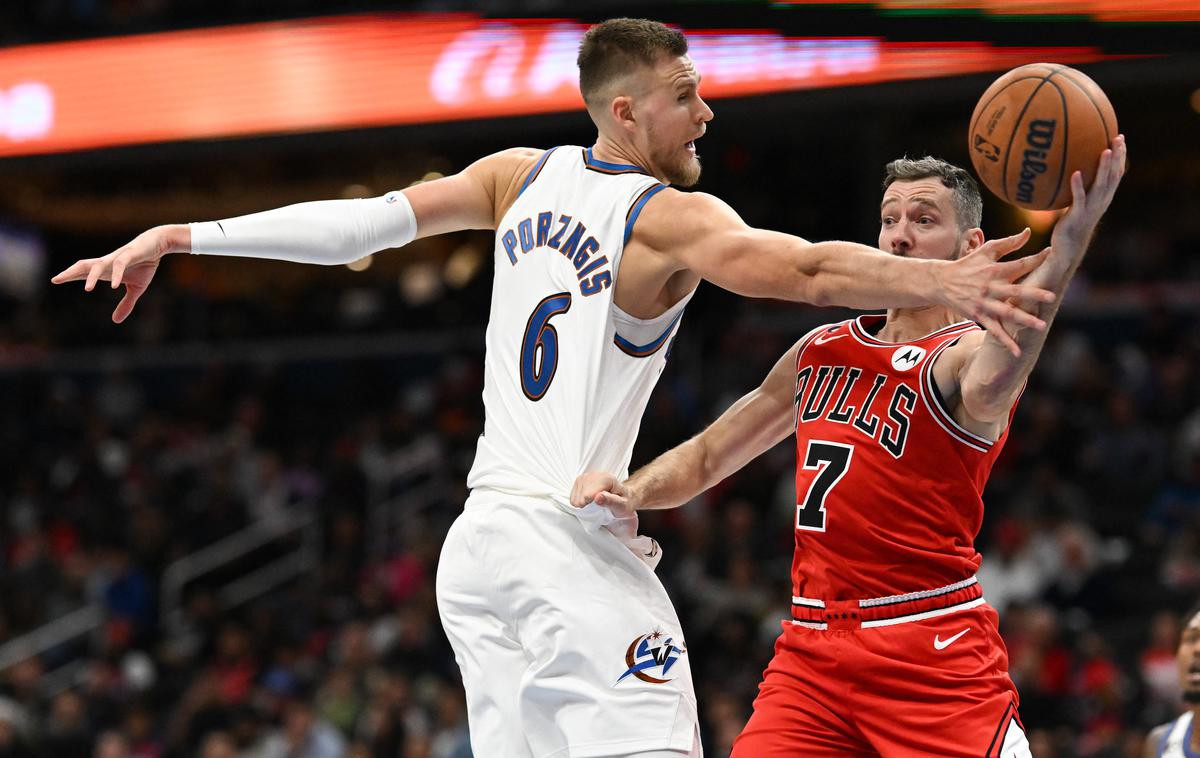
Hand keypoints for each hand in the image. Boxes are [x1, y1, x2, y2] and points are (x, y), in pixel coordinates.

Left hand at [50, 224, 187, 322]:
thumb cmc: (144, 265)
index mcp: (106, 270)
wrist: (157, 245)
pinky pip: (120, 265)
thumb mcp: (136, 288)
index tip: (55, 280)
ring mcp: (117, 257)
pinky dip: (117, 275)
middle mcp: (107, 262)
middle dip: (70, 273)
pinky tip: (115, 286)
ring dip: (92, 277)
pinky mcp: (129, 254)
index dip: (69, 275)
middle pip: (84, 266)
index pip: (83, 272)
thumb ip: (126, 304)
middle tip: (56, 280)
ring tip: (87, 289)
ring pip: (99, 265)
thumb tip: (116, 321)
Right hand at [570, 471, 634, 517]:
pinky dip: (579, 501)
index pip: (587, 495)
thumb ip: (611, 501)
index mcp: (606, 479)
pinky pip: (572, 496)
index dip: (592, 505)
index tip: (601, 506)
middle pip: (580, 497)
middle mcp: (595, 474)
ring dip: (584, 503)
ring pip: (575, 497)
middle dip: (588, 505)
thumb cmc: (624, 502)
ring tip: (595, 502)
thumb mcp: (622, 506)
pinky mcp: (580, 480)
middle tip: (600, 505)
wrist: (623, 496)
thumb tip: (598, 497)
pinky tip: (589, 500)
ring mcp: (586, 476)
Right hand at [934, 227, 1054, 355]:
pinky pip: (994, 330)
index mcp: (994, 269)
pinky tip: (1016, 351)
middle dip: (1033, 294)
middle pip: (1015, 290)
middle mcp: (991, 287)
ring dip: (1023, 320)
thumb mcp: (986, 250)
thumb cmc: (968, 265)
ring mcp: (985, 303)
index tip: (1050, 254)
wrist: (941, 282)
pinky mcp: (979, 316)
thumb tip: (1028, 232)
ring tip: (1040, 326)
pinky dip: (1005, 341)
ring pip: (1006, 312)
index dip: (1035, 259)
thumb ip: (1009, 243)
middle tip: (1051, 298)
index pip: (1019, 264)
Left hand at [1052, 134, 1125, 250]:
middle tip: (1118, 138)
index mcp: (1104, 197)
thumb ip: (1078, 187)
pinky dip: (1078, 186)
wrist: (1068, 247)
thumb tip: (1069, 168)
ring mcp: (1091, 208)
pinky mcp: (1077, 215)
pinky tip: (1074, 173)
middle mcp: (1101, 201)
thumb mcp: (1077, 203)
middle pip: (1114, 176)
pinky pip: (1078, 198)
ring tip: (1105, 150)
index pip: (1117, 173)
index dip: (1120, 156)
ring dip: (1104, 168)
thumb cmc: (1071, 223)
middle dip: (1118, 157)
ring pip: (1101, 185)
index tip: (1120, 137)